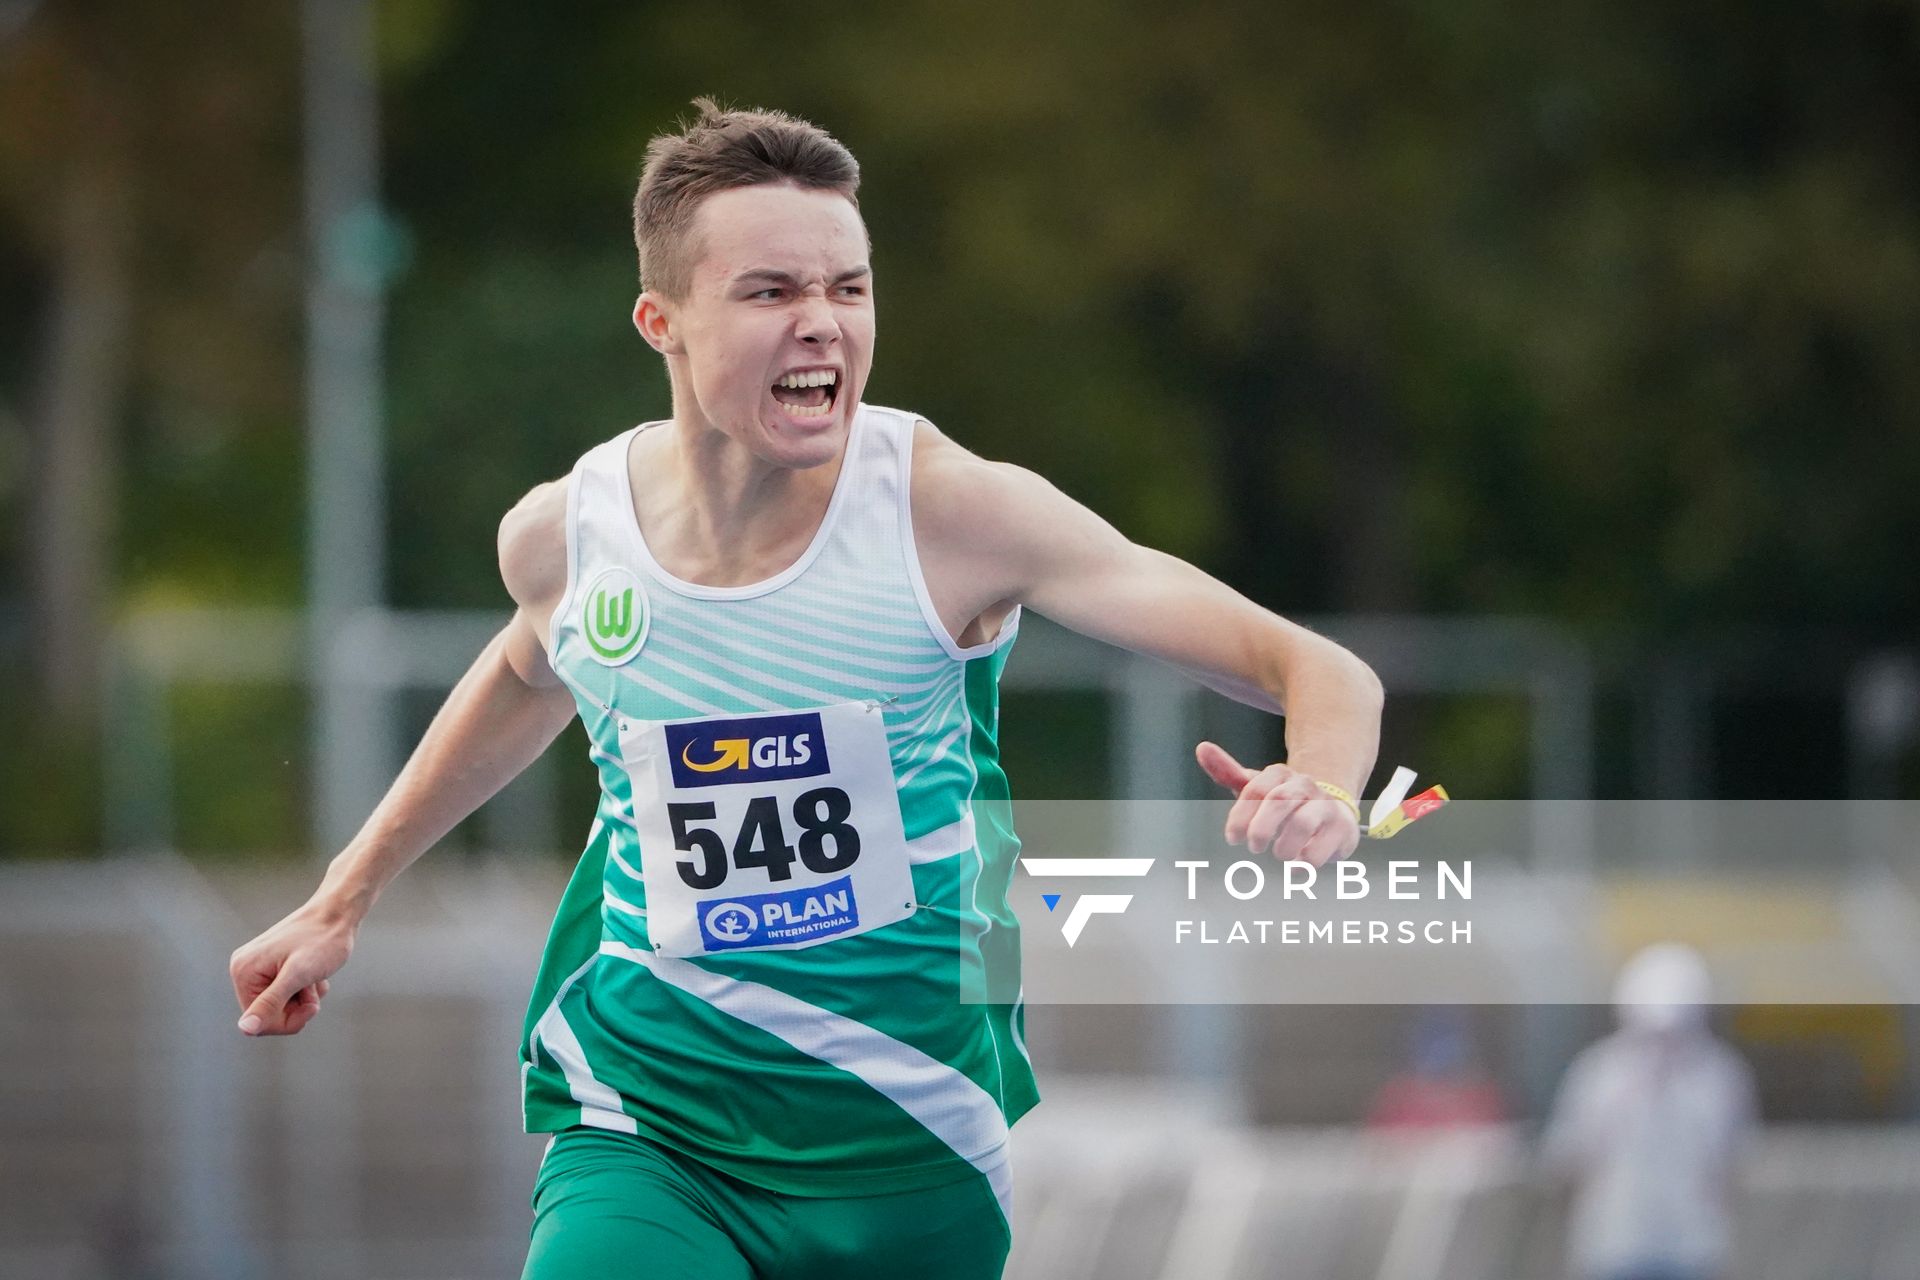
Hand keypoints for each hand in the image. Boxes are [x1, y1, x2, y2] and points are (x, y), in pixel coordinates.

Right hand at [229, 898, 354, 1036]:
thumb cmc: (322, 939)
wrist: (339, 912)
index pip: (256, 1021)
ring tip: (315, 977)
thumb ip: (270, 1002)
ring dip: (305, 998)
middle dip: (297, 1008)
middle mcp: (245, 969)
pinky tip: (316, 973)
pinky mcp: (276, 966)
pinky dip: (307, 989)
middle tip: (314, 988)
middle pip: (269, 1015)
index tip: (311, 1006)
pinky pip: (290, 994)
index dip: (287, 1020)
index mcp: (243, 972)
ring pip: (282, 1006)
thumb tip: (244, 1028)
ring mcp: (261, 967)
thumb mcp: (297, 975)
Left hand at [1195, 741, 1360, 865]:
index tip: (1233, 839)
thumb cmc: (1283, 802)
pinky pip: (1322, 849)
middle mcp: (1304, 785)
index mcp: (1279, 774)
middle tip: (1254, 847)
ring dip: (1283, 847)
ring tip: (1279, 855)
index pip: (1255, 789)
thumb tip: (1201, 748)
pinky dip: (1305, 862)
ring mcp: (1326, 806)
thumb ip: (1228, 771)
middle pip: (1279, 800)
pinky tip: (1298, 865)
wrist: (1331, 810)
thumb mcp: (1255, 787)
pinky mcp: (1343, 829)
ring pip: (1302, 823)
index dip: (1240, 817)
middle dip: (1261, 829)